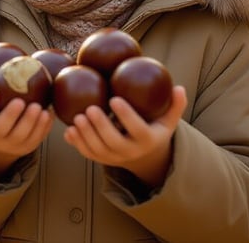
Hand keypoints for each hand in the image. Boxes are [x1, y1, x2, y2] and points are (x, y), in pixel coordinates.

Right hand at [0, 68, 52, 177]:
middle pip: (1, 129)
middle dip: (11, 116)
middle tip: (21, 101)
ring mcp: (11, 145)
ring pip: (21, 136)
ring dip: (31, 122)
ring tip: (38, 107)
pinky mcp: (27, 147)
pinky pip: (36, 138)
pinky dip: (43, 127)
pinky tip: (48, 113)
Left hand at [63, 85, 186, 187]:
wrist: (143, 155)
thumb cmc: (154, 128)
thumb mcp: (168, 120)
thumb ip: (175, 105)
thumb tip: (179, 88)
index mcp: (147, 140)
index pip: (137, 129)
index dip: (126, 116)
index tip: (115, 99)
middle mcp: (130, 152)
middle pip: (114, 142)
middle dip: (101, 127)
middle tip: (90, 109)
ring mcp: (114, 158)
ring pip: (98, 150)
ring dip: (86, 135)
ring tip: (77, 117)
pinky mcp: (101, 160)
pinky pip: (88, 154)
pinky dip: (77, 143)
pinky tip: (68, 130)